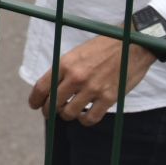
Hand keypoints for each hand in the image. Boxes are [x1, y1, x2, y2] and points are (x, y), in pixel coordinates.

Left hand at [28, 36, 157, 125]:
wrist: (131, 44)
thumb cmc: (103, 48)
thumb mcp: (77, 53)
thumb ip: (63, 70)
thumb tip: (51, 89)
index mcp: (65, 63)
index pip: (41, 87)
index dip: (35, 100)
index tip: (34, 105)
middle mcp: (76, 76)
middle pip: (52, 103)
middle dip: (48, 111)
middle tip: (50, 113)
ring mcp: (92, 88)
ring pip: (69, 113)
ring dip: (67, 115)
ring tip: (70, 111)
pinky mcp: (109, 98)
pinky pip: (90, 118)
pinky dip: (85, 120)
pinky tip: (85, 115)